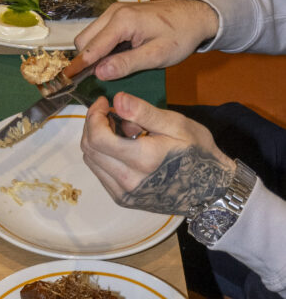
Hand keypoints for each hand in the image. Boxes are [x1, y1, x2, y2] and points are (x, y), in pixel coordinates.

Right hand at [74, 0, 219, 78]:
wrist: (196, 16)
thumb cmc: (180, 36)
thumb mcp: (156, 55)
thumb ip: (126, 64)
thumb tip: (99, 72)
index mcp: (122, 21)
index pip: (91, 48)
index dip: (77, 67)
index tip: (63, 81)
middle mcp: (114, 12)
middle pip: (83, 41)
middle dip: (84, 61)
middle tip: (92, 81)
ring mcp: (115, 11)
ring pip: (89, 37)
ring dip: (92, 54)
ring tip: (106, 70)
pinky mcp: (119, 14)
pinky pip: (99, 33)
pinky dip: (99, 48)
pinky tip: (113, 59)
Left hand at [81, 93, 235, 213]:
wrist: (208, 189)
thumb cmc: (197, 152)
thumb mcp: (176, 125)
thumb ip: (144, 113)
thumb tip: (117, 99)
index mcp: (142, 159)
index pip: (98, 138)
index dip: (93, 116)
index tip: (103, 102)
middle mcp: (127, 180)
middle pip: (89, 150)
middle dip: (92, 125)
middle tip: (109, 111)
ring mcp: (122, 193)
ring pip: (91, 162)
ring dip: (96, 140)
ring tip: (118, 128)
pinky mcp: (121, 198)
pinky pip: (100, 173)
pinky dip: (103, 155)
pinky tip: (120, 146)